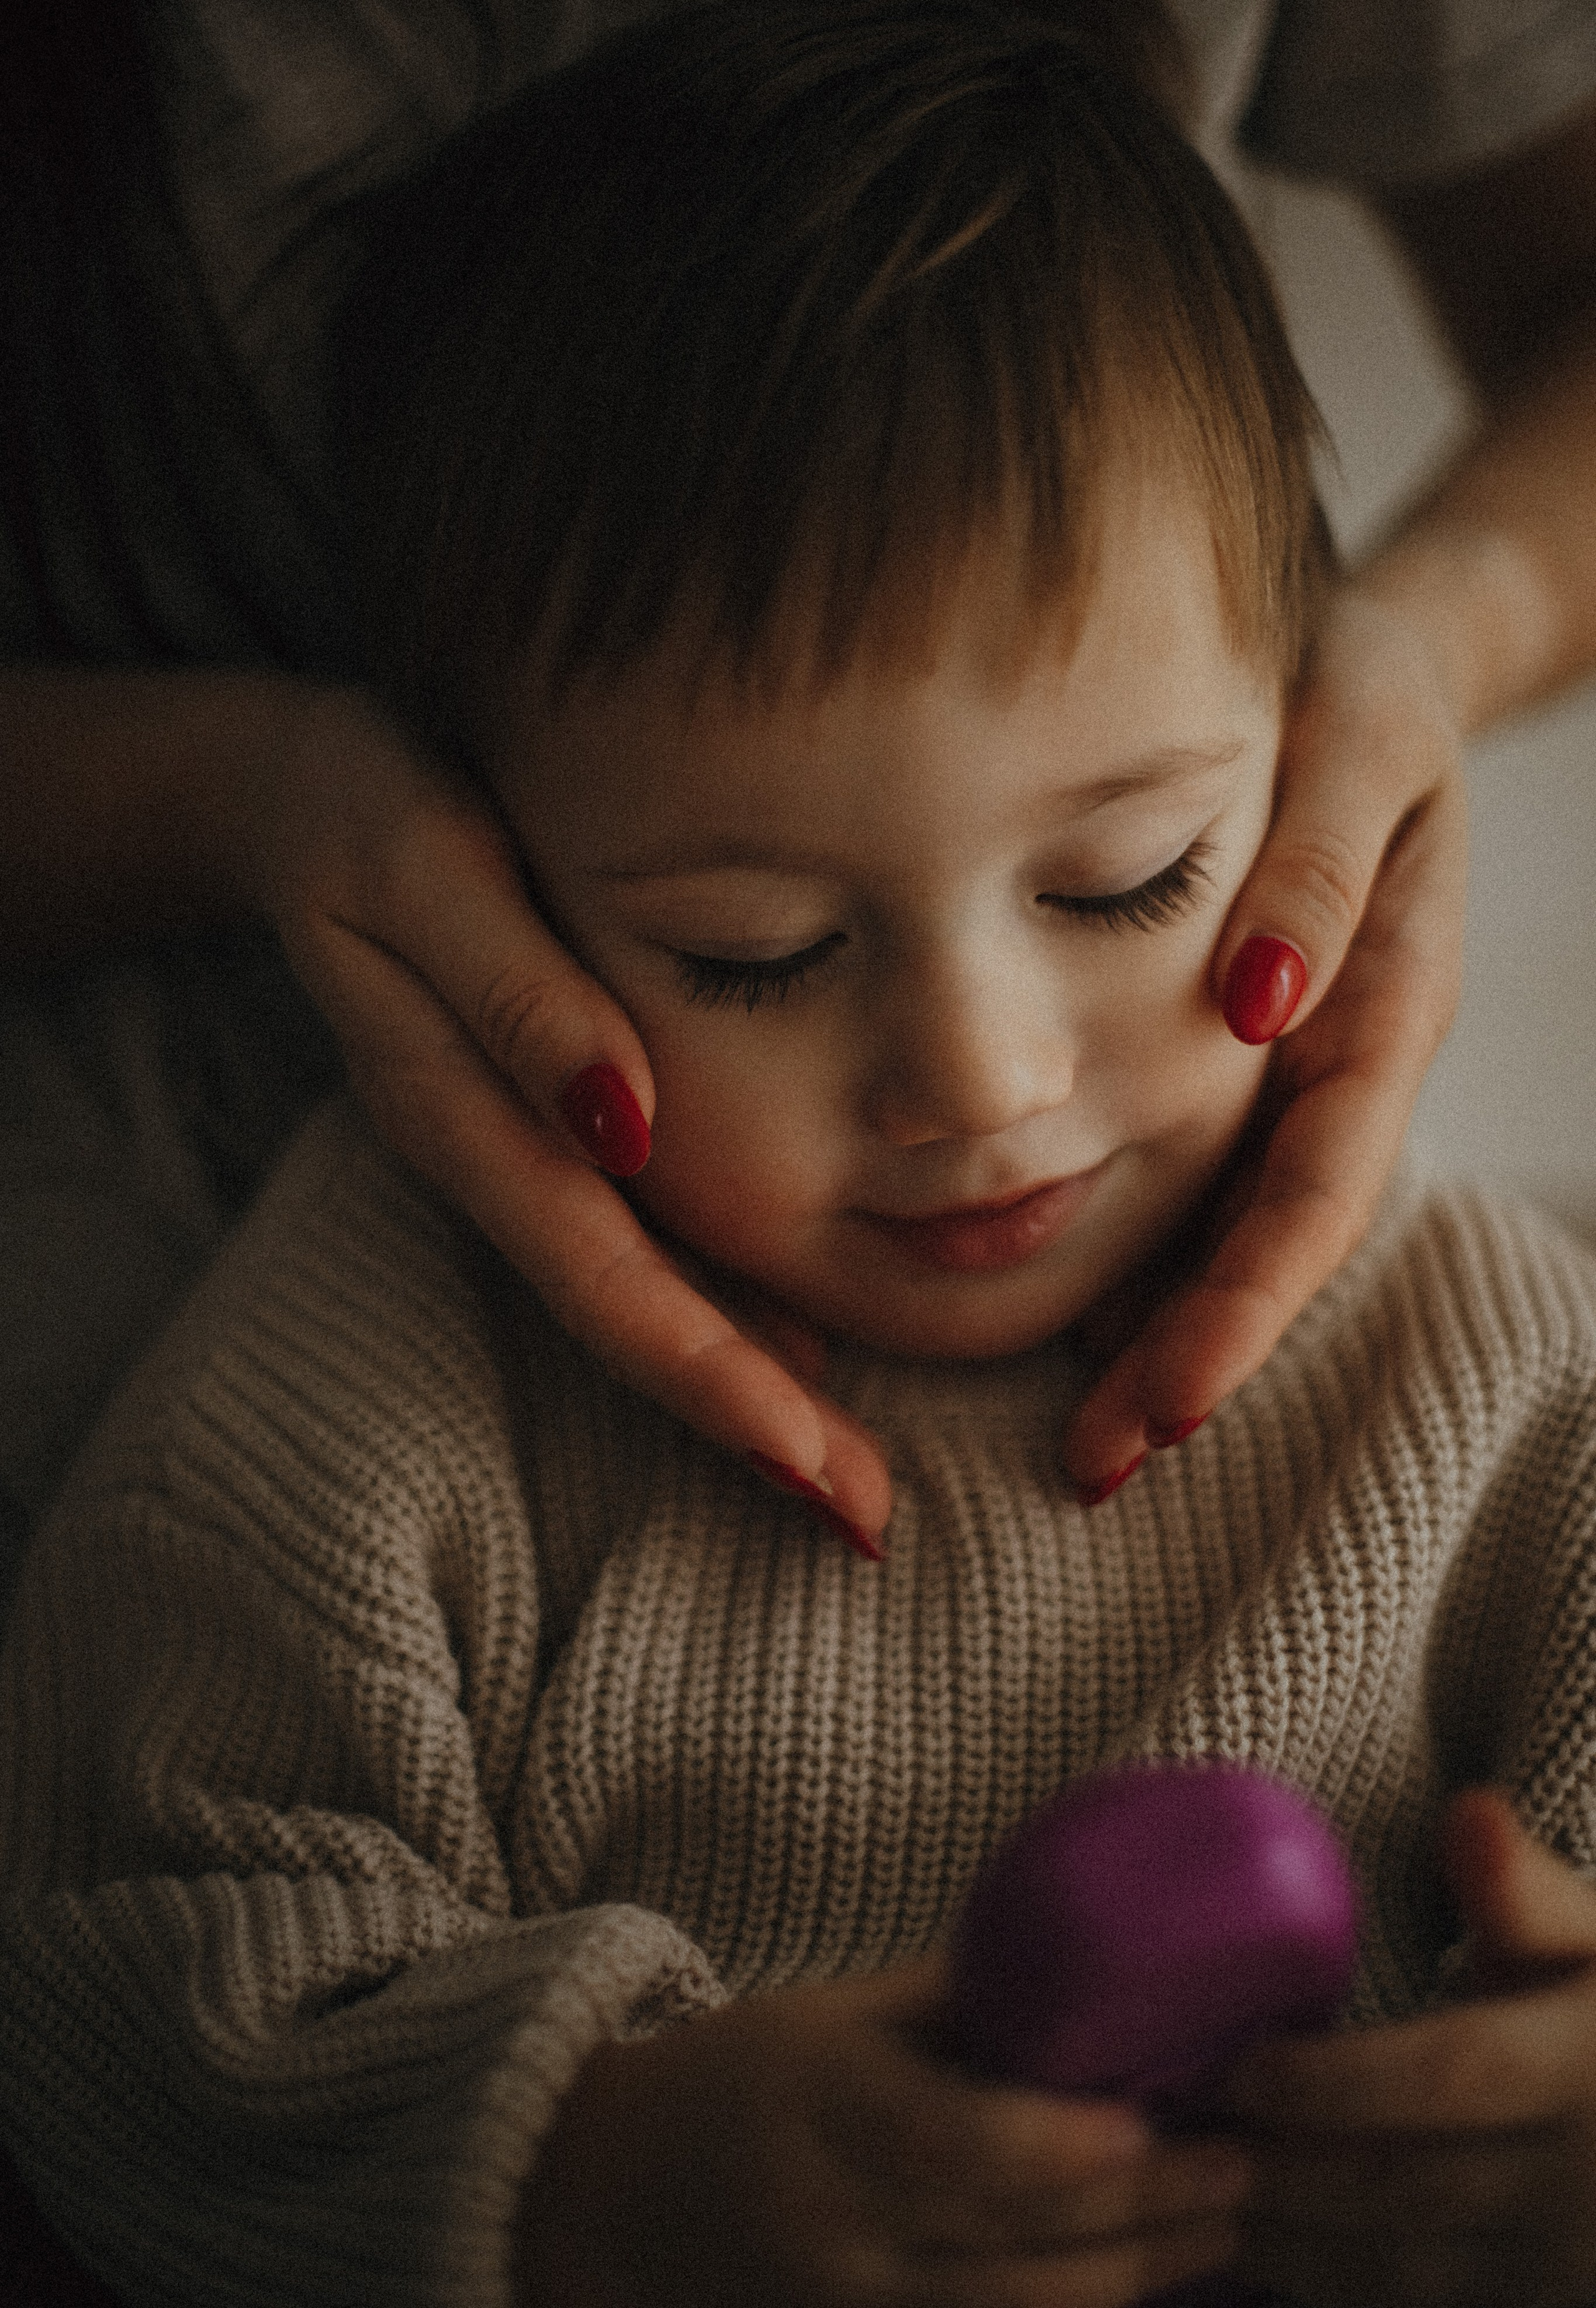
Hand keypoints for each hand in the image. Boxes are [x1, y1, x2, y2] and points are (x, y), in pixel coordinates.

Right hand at [255, 689, 891, 1544]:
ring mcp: (515, 1148)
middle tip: (864, 1524)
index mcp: (461, 1112)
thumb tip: (621, 1121)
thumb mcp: (421, 865)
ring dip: (739, 1387)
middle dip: (743, 1424)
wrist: (289, 785)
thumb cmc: (367, 799)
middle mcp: (492, 1155)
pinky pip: (632, 1238)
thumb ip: (515, 994)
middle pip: (625, 1317)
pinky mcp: (542, 1119)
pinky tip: (796, 1349)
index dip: (701, 1373)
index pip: (595, 1276)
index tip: (804, 1464)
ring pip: (633, 1295)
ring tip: (846, 1478)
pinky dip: (711, 1304)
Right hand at [515, 1955, 1252, 2307]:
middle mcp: (840, 2219)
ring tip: (1225, 2228)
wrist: (616, 2190)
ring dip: (1133, 2277)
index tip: (1156, 2117)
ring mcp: (848, 2302)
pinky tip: (1146, 2285)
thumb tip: (1094, 1971)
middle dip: (1142, 2215)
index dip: (1065, 2148)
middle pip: (1012, 2242)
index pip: (961, 2148)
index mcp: (827, 2107)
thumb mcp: (838, 2013)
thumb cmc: (744, 2073)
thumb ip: (958, 2005)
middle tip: (1242, 2167)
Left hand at [1065, 585, 1468, 1494]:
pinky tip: (1075, 1319)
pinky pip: (1201, 1177)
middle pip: (1272, 1247)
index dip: (1246, 1304)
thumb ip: (1319, 867)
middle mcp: (1337, 1062)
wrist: (1366, 658)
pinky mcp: (1244, 1056)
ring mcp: (1293, 1070)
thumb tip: (1259, 1002)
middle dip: (1193, 1360)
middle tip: (1093, 1464)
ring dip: (1165, 1336)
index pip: (1315, 1192)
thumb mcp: (1360, 742)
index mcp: (1382, 1009)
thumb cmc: (1358, 687)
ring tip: (1079, 1439)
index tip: (1166, 1400)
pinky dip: (1150, 1254)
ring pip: (1235, 1231)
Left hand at [1223, 1790, 1595, 2306]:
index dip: (1332, 2082)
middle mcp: (1587, 2194)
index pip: (1448, 2079)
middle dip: (1283, 2165)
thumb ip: (1528, 1892)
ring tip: (1195, 2196)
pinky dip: (1340, 2292)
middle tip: (1175, 2139)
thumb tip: (1470, 1810)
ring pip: (1406, 2275)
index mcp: (1593, 2075)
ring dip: (1293, 2242)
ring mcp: (1568, 2278)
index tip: (1236, 2069)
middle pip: (1408, 2186)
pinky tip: (1269, 2254)